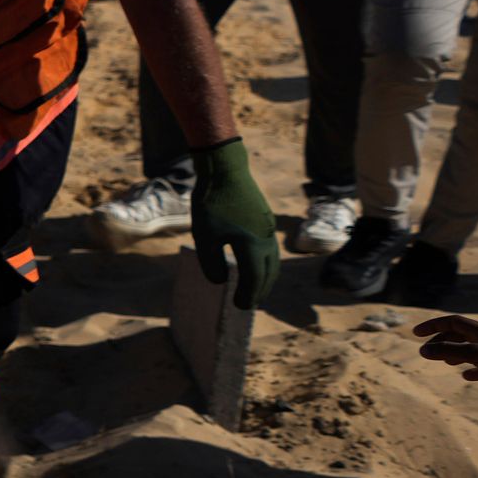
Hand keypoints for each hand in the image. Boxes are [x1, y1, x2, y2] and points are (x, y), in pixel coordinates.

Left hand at [187, 137, 279, 303]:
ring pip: (273, 261)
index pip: (254, 278)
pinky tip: (254, 264)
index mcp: (252, 245)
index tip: (240, 307)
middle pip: (268, 273)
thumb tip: (221, 282)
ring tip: (254, 289)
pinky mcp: (265, 221)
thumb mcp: (204, 235)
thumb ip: (211, 261)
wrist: (226, 170)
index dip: (248, 295)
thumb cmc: (211, 203)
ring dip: (265, 278)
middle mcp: (265, 239)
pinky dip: (265, 263)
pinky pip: (270, 249)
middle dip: (259, 291)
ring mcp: (268, 229)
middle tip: (248, 305)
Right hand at [415, 314, 477, 387]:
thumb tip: (423, 351)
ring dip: (455, 353)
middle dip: (442, 341)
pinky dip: (472, 369)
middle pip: (460, 334)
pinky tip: (466, 376)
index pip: (452, 322)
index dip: (433, 326)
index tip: (416, 334)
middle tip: (427, 352)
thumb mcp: (476, 355)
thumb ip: (449, 351)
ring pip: (471, 349)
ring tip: (445, 362)